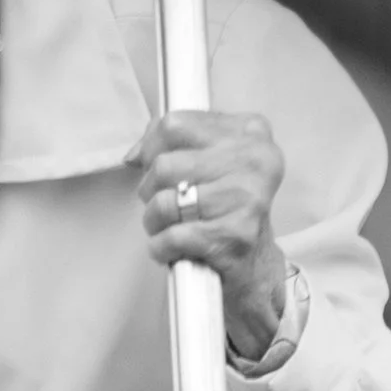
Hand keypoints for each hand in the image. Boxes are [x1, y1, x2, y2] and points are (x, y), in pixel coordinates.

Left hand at [133, 111, 291, 362]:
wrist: (253, 266)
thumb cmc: (226, 211)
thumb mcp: (210, 163)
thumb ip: (174, 145)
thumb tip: (135, 154)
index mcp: (250, 131)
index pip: (174, 124)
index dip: (151, 150)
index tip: (157, 168)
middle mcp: (255, 160)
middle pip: (163, 165)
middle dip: (152, 191)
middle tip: (169, 206)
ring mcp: (248, 197)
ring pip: (164, 202)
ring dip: (155, 222)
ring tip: (173, 227)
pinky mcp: (235, 235)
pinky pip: (172, 236)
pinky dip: (162, 248)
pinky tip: (176, 248)